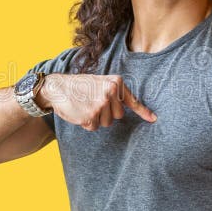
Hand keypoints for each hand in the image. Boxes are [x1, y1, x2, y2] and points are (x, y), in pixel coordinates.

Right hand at [35, 74, 156, 131]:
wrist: (57, 87)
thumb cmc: (80, 86)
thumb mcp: (100, 83)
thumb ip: (116, 93)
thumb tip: (137, 107)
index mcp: (115, 83)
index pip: (132, 101)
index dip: (144, 112)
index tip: (154, 119)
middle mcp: (110, 92)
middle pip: (118, 116)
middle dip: (107, 113)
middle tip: (93, 102)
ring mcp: (101, 104)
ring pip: (106, 123)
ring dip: (96, 119)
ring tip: (86, 105)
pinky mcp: (91, 116)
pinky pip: (94, 127)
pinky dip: (87, 123)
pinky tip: (80, 112)